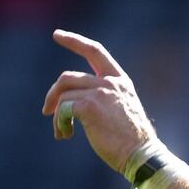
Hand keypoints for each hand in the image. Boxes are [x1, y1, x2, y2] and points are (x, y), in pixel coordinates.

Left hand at [42, 30, 155, 172]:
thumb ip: (103, 98)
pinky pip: (63, 109)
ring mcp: (100, 92)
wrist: (141, 154)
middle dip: (53, 94)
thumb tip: (71, 102)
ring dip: (57, 114)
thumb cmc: (132, 139)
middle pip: (68, 77)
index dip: (75, 41)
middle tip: (47, 110)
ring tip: (62, 131)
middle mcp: (111, 82)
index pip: (95, 51)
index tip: (57, 34)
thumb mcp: (122, 109)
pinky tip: (65, 135)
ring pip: (63, 94)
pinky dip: (59, 124)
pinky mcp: (89, 106)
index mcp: (121, 81)